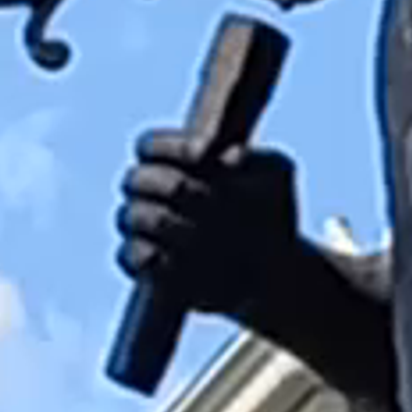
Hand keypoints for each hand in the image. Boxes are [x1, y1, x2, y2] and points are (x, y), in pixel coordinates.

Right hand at [117, 125, 306, 340]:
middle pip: (136, 179)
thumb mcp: (277, 177)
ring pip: (133, 217)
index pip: (149, 145)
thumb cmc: (268, 209)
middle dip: (174, 186)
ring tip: (208, 235)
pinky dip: (160, 259)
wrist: (270, 266)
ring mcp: (140, 228)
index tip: (204, 155)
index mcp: (173, 160)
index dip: (171, 147)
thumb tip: (231, 157)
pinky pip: (135, 257)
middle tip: (211, 199)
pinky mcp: (142, 265)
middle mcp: (148, 191)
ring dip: (170, 224)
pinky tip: (189, 262)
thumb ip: (259, 161)